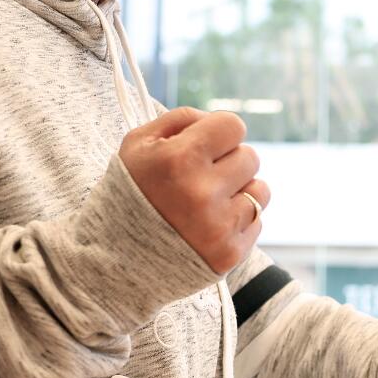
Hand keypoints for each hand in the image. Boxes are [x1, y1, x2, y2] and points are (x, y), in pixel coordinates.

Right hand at [119, 108, 270, 273]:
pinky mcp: (230, 253)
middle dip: (229, 163)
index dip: (220, 133)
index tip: (208, 145)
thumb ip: (181, 119)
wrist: (117, 258)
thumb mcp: (138, 145)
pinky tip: (210, 225)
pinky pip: (256, 221)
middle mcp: (202, 192)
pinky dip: (238, 221)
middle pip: (250, 157)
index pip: (233, 126)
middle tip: (203, 178)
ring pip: (260, 190)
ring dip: (240, 191)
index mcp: (179, 159)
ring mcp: (218, 226)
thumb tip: (216, 120)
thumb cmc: (131, 193)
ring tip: (210, 201)